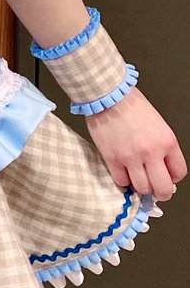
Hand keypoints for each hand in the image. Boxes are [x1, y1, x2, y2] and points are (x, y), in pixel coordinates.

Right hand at [83, 85, 185, 201]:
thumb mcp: (158, 124)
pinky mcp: (112, 158)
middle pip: (163, 188)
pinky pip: (121, 181)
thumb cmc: (131, 104)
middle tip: (155, 190)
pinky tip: (122, 171)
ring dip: (140, 186)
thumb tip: (160, 166)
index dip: (173, 178)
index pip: (179, 173)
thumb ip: (162, 146)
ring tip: (136, 178)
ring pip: (142, 188)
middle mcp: (151, 152)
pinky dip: (123, 180)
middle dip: (161, 192)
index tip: (167, 177)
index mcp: (167, 141)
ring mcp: (131, 157)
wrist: (108, 95)